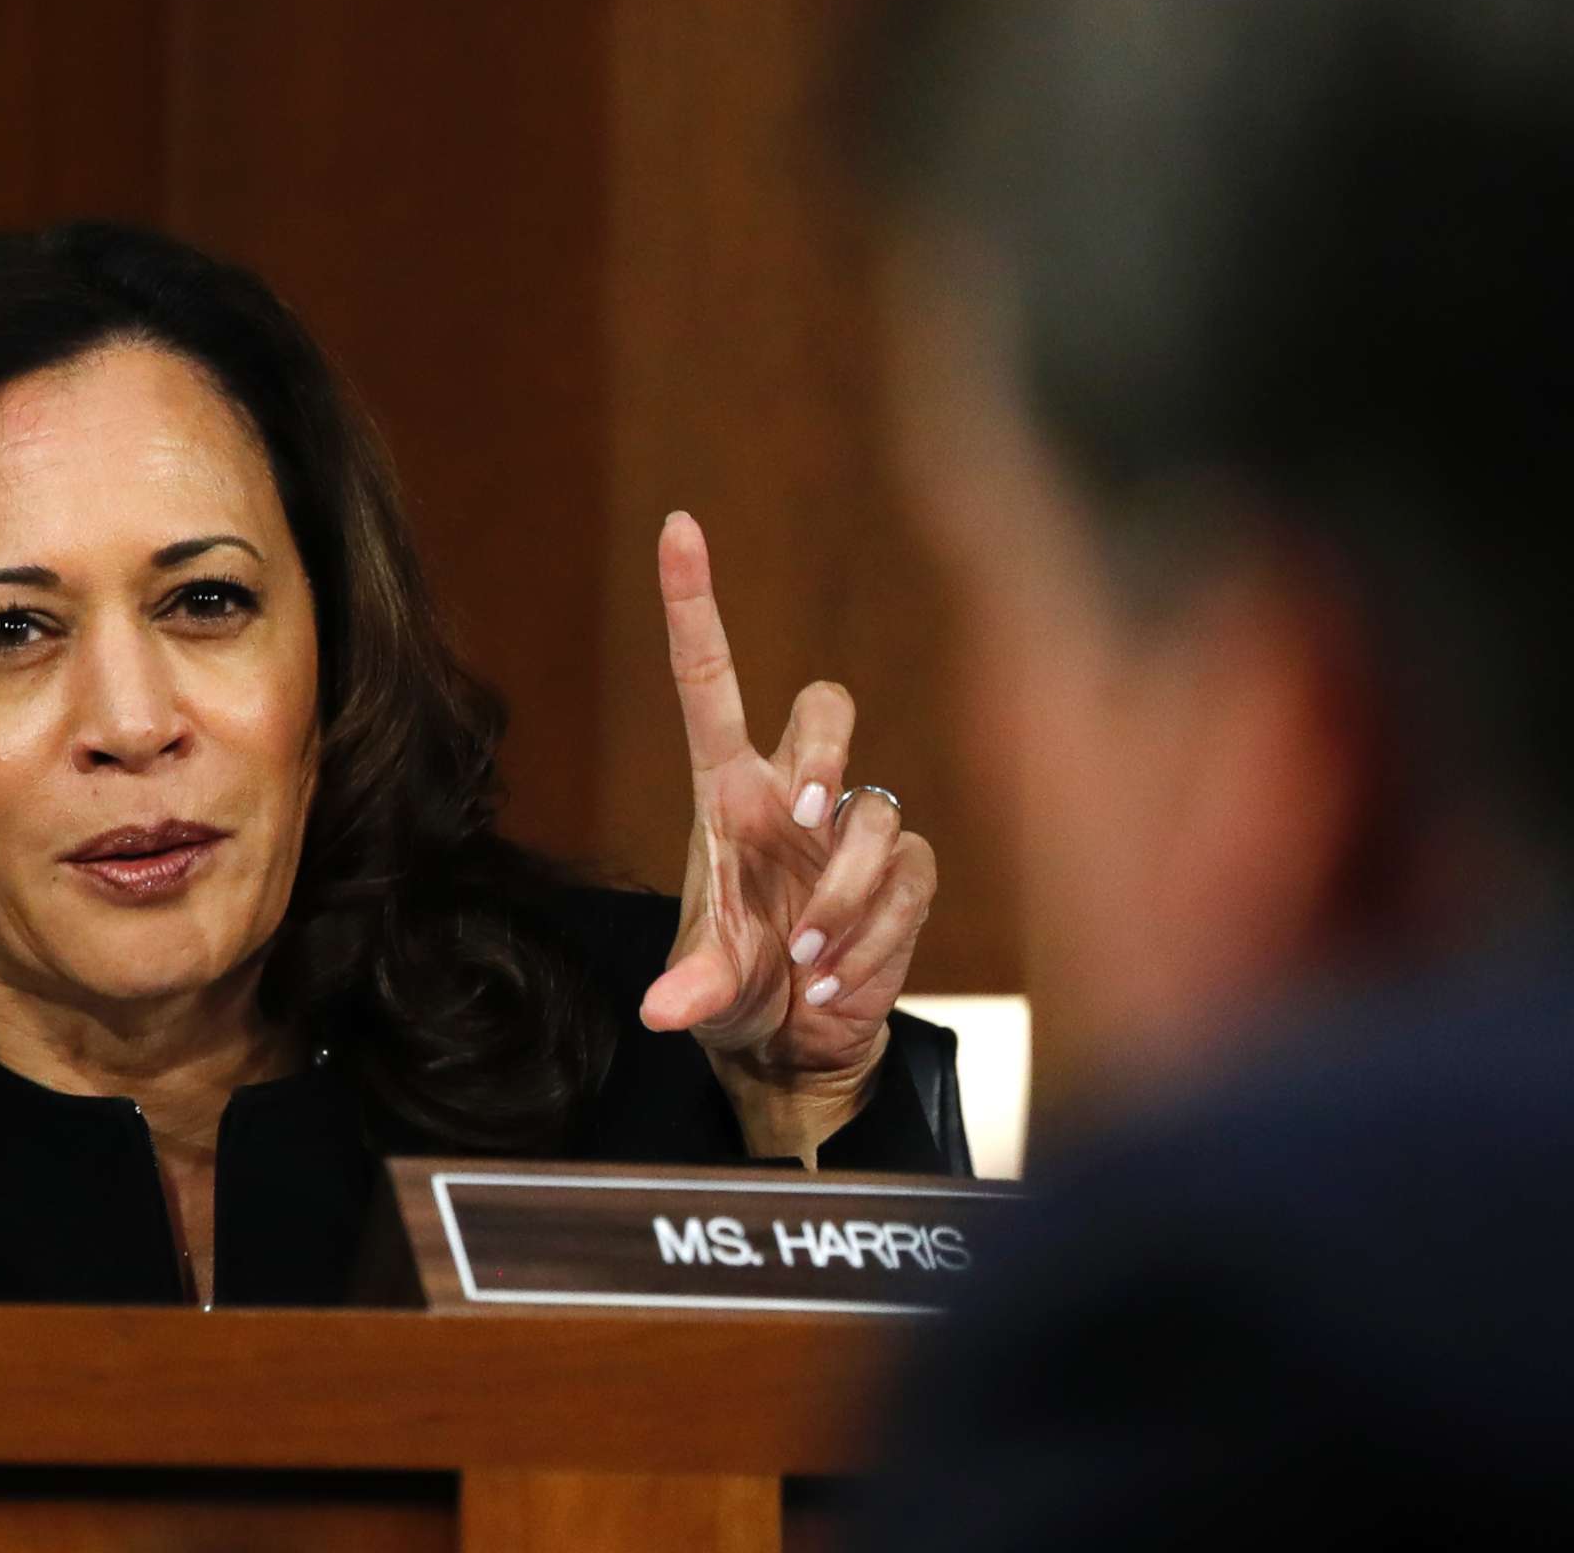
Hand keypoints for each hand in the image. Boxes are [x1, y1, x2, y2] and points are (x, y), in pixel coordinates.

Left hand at [637, 513, 937, 1157]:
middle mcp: (791, 797)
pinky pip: (911, 879)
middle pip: (825, 707)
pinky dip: (875, 937)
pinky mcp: (904, 877)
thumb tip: (662, 1010)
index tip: (678, 527)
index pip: (709, 678)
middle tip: (803, 815)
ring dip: (843, 894)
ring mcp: (852, 831)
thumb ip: (692, 989)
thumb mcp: (706, 990)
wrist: (795, 1047)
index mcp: (726, 794)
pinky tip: (837, 980)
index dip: (694, 602)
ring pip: (876, 812)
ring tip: (807, 957)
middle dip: (822, 750)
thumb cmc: (738, 991)